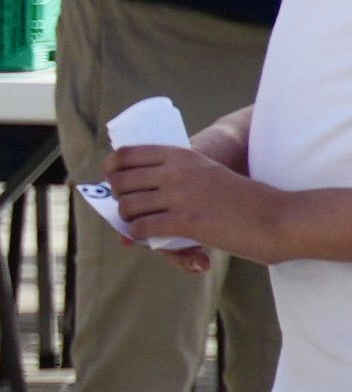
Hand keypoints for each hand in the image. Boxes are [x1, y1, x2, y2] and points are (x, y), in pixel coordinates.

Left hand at [110, 140, 267, 268]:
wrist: (280, 216)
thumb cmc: (244, 198)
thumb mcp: (208, 172)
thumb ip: (181, 174)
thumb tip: (145, 186)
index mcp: (182, 154)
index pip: (126, 154)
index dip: (111, 170)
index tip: (113, 182)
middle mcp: (177, 171)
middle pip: (120, 182)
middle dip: (117, 198)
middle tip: (128, 209)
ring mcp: (180, 196)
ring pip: (127, 206)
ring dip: (128, 219)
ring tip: (138, 225)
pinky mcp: (186, 222)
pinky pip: (142, 228)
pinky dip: (138, 235)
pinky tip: (146, 238)